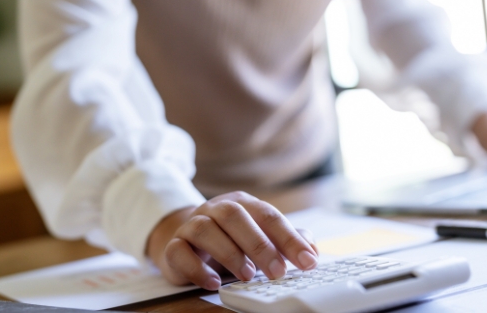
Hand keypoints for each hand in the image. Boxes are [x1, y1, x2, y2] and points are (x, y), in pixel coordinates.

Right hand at [146, 191, 318, 289]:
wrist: (186, 239)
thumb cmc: (232, 238)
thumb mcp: (261, 237)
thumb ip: (287, 240)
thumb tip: (313, 249)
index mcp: (243, 204)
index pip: (269, 216)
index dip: (290, 239)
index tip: (308, 261)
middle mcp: (216, 209)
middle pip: (236, 217)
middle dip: (260, 245)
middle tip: (278, 271)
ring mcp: (192, 225)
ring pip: (206, 230)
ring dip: (229, 253)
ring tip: (247, 275)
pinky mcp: (173, 246)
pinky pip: (179, 252)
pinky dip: (197, 268)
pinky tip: (213, 282)